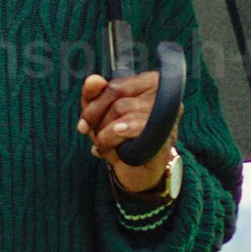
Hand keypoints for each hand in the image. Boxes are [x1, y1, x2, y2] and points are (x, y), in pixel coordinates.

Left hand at [72, 65, 176, 197]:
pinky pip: (134, 126)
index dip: (94, 106)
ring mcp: (167, 114)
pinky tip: (115, 144)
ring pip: (122, 110)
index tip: (83, 125)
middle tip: (97, 138)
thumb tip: (94, 80)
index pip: (116, 86)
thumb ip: (93, 94)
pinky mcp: (165, 135)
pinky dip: (117, 136)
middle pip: (117, 98)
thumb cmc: (120, 138)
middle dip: (99, 121)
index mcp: (150, 83)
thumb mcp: (100, 115)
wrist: (137, 172)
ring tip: (105, 146)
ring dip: (105, 134)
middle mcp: (163, 94)